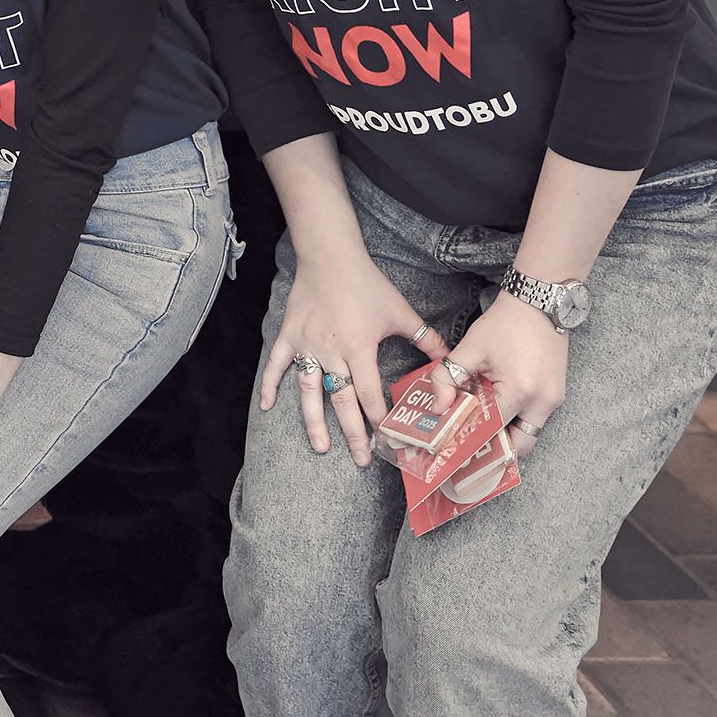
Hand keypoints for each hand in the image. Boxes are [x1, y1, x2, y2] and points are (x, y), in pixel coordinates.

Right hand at [257, 243, 445, 464]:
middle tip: (362, 460)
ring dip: (315, 422)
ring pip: (309, 392)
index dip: (380, 419)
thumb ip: (427, 339)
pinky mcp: (289, 336)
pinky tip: (265, 406)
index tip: (389, 440)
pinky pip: (276, 365)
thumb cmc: (367, 284)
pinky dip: (269, 385)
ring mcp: (307, 346)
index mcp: (359, 348)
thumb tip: (450, 361)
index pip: (370, 393)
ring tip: (321, 448)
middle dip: (353, 434)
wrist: (330, 257)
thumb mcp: (401, 312)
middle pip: (342, 401)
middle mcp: (331, 352)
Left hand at [443, 293, 569, 451]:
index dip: (472, 440)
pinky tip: (498, 412)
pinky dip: (518, 420)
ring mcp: (554, 398)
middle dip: (496, 449)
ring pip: (531, 433)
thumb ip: (448, 377)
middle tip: (472, 449)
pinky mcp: (557, 393)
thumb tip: (438, 407)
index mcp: (520, 391)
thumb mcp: (470, 348)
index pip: (493, 430)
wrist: (538, 302)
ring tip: (482, 432)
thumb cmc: (504, 323)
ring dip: (508, 435)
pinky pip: (537, 418)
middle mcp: (543, 401)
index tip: (455, 449)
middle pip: (520, 444)